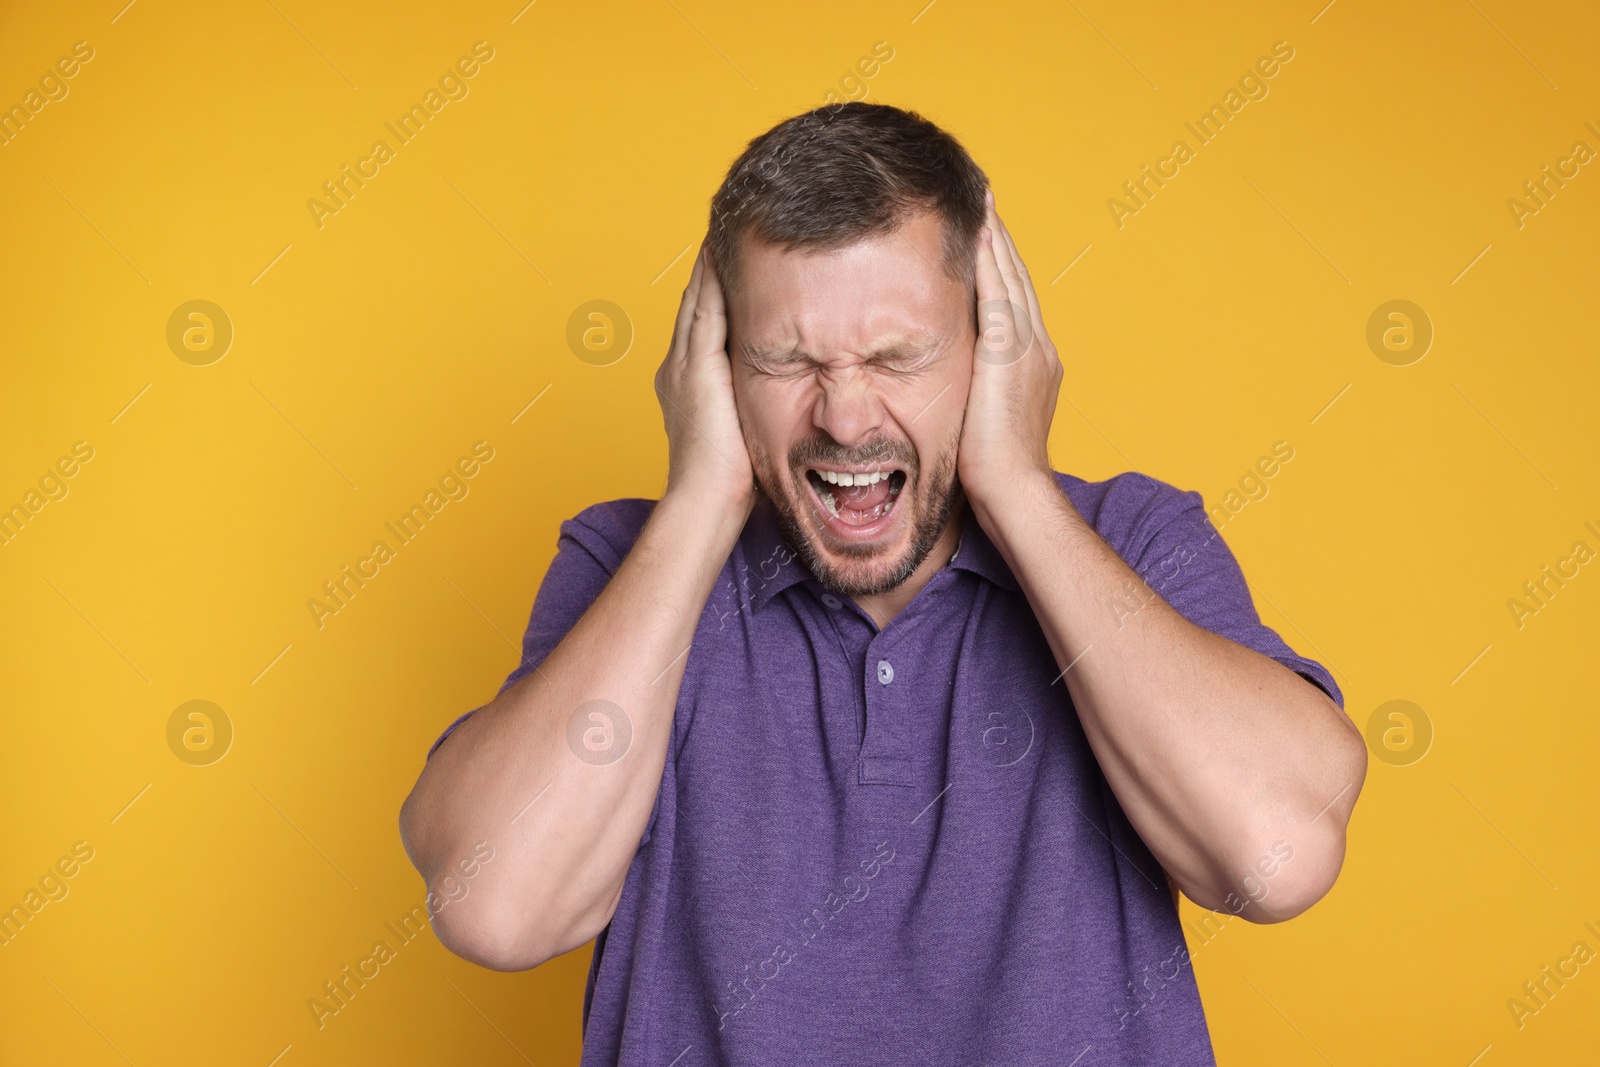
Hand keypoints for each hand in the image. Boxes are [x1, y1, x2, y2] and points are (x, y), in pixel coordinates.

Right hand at [654, 240, 756, 517]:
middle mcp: (677, 365)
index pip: (703, 321)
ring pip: (700, 297)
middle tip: (731, 226)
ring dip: (714, 262)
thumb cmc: (731, 482)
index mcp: (685, 380)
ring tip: (730, 226)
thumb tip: (792, 396)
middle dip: (713, 265)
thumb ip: (756, 405)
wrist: (706, 502)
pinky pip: (707, 309)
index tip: (735, 258)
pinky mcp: (696, 366)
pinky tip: (729, 252)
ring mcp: (683, 364)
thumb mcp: (746, 431)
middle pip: (697, 301)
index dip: (716, 288)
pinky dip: (716, 279)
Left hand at [958, 189, 1062, 516]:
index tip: (983, 229)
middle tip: (982, 194)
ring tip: (979, 198)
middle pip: (1016, 278)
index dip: (999, 262)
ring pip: (1010, 278)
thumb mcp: (986, 422)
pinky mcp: (1009, 355)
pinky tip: (976, 232)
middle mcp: (1038, 348)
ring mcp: (1028, 350)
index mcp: (1036, 363)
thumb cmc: (996, 476)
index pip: (1015, 299)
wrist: (1016, 495)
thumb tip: (957, 385)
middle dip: (999, 237)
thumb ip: (978, 393)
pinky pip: (998, 295)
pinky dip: (989, 260)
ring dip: (994, 236)